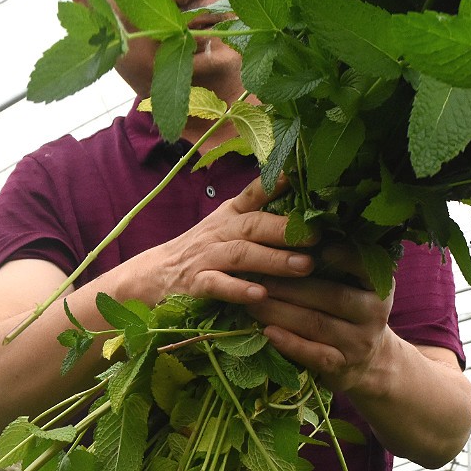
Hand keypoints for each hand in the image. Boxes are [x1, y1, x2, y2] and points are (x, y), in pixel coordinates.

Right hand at [141, 175, 314, 305]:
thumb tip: (302, 202)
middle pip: (253, 225)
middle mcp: (219, 232)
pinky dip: (238, 289)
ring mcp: (206, 257)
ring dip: (273, 259)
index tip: (296, 176)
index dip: (273, 184)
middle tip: (317, 236)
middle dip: (285, 229)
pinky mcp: (195, 284)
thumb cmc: (203, 251)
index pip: (252, 195)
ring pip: (240, 254)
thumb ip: (258, 217)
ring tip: (304, 266)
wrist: (153, 276)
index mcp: (229, 216)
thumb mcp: (227, 227)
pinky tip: (260, 294)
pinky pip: (217, 285)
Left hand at [250, 244, 393, 393]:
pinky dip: (289, 343)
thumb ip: (335, 263)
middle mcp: (374, 312)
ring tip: (253, 302)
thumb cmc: (350, 310)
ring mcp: (359, 342)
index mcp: (378, 285)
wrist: (369, 361)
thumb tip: (293, 232)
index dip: (343, 257)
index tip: (317, 246)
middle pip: (331, 296)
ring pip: (317, 324)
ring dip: (280, 312)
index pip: (363, 266)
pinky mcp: (342, 367)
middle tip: (257, 275)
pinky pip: (314, 354)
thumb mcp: (355, 285)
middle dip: (290, 285)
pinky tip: (267, 333)